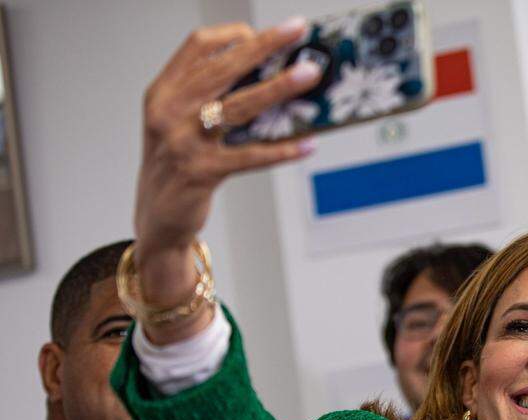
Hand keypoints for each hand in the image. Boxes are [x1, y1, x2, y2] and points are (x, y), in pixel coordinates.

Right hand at [133, 17, 320, 341]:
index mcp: (163, 92)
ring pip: (239, 106)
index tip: (266, 32)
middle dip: (264, 46)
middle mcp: (169, 111)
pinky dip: (282, 150)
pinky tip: (308, 144)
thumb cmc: (177, 165)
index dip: (233, 34)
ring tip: (308, 75)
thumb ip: (212, 98)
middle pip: (223, 68)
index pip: (197, 46)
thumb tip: (272, 78)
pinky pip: (250, 156)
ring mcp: (184, 142)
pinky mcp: (202, 173)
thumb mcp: (180, 124)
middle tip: (297, 31)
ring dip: (278, 88)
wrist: (157, 217)